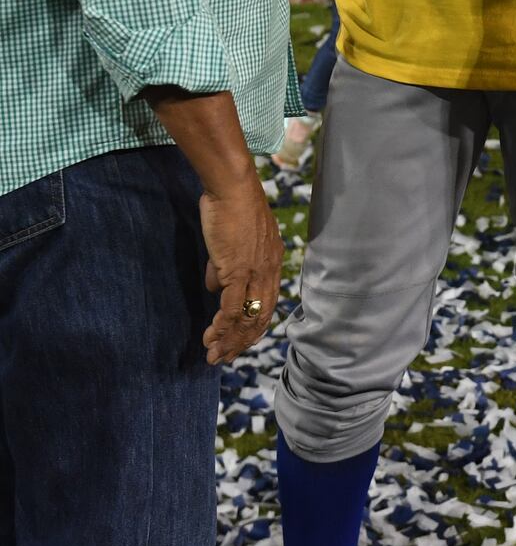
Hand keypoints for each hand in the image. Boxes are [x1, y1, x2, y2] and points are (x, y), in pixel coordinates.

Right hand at [198, 173, 282, 363]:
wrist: (233, 187)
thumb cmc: (231, 207)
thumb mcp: (234, 241)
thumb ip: (226, 266)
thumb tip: (215, 286)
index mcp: (273, 262)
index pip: (267, 304)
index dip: (253, 326)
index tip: (239, 342)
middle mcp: (270, 271)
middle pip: (260, 317)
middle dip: (242, 342)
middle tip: (224, 358)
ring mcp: (256, 272)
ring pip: (247, 318)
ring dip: (229, 340)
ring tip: (213, 355)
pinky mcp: (239, 270)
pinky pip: (232, 308)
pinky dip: (222, 327)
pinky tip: (211, 338)